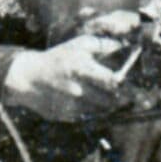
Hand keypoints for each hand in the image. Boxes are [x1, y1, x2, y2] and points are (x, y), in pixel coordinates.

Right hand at [2, 34, 129, 121]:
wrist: (28, 77)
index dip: (125, 84)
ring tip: (110, 98)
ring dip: (108, 106)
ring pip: (101, 110)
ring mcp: (71, 105)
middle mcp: (78, 90)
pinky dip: (94, 111)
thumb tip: (123, 46)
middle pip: (110, 100)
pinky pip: (89, 117)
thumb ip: (102, 45)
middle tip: (128, 95)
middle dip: (120, 98)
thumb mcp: (78, 45)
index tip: (132, 84)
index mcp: (82, 69)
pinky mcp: (66, 116)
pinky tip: (92, 103)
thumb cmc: (57, 58)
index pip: (112, 81)